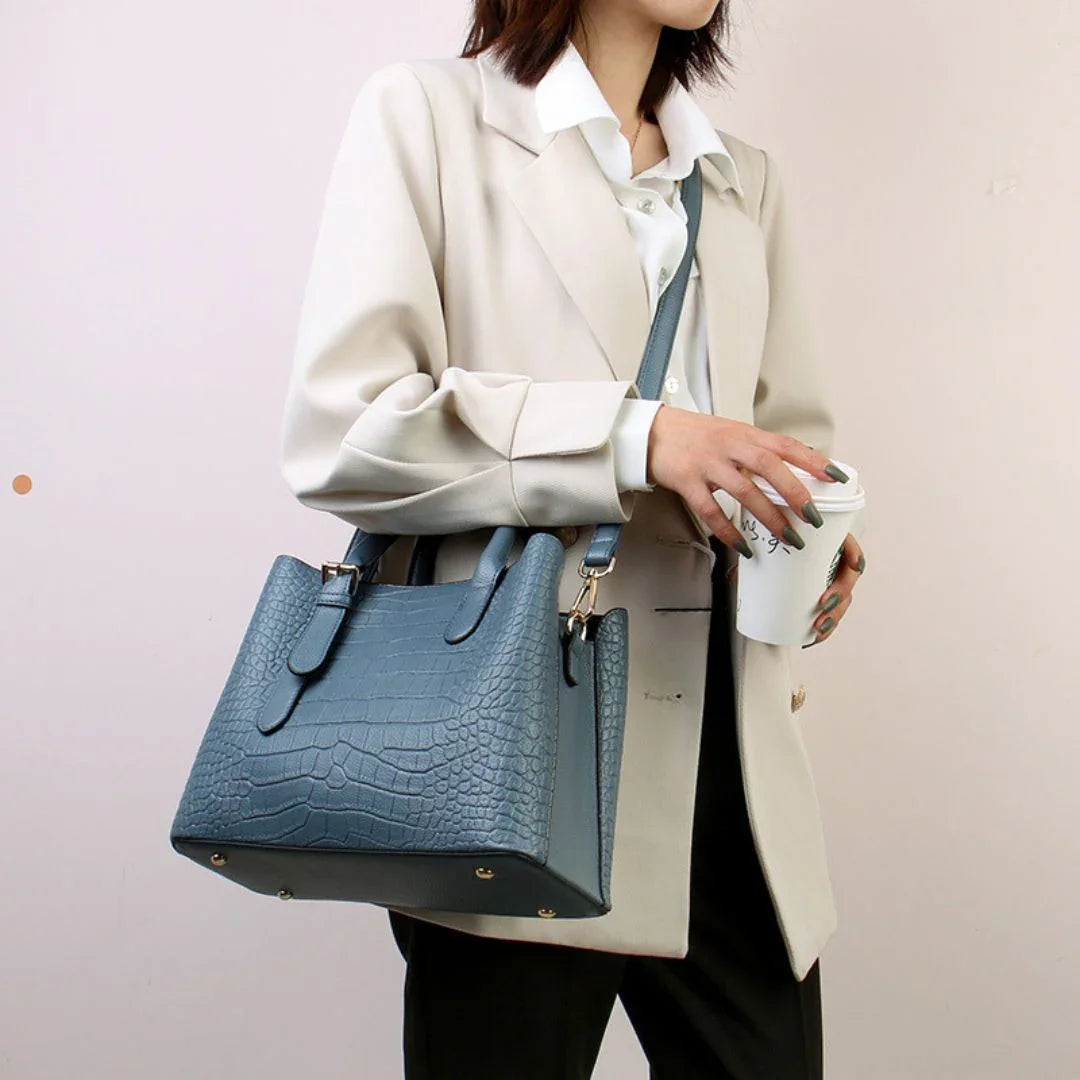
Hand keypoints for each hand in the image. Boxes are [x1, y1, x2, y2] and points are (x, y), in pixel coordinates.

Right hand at [646, 405, 847, 556]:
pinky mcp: (687, 482)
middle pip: (769, 466)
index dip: (813, 460)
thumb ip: (758, 450)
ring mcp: (707, 464)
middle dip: (795, 492)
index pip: (785, 445)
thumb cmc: (696, 436)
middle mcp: (729, 446)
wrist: (653, 432)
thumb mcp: (731, 434)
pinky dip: (729, 531)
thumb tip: (794, 472)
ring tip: (789, 538)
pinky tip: (744, 546)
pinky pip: (711, 511)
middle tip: (814, 517)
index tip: (836, 477)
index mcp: (744, 434)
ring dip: (769, 516)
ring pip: (744, 491)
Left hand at [727, 531, 865, 644]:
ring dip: (833, 617)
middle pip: (847, 580)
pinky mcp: (822, 594)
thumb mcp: (765, 542)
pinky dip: (823, 627)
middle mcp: (832, 560)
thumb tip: (733, 575)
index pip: (850, 546)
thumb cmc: (774, 540)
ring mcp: (829, 578)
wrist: (770, 546)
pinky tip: (813, 637)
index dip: (855, 556)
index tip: (852, 566)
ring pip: (841, 599)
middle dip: (839, 598)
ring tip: (817, 628)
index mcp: (826, 540)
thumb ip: (752, 554)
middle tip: (822, 607)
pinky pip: (829, 611)